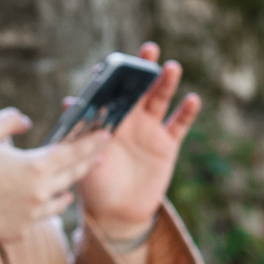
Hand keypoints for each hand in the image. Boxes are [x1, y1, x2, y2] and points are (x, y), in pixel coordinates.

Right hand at [0, 109, 111, 242]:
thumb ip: (8, 121)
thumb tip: (26, 120)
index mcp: (35, 166)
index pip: (73, 153)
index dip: (92, 143)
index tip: (106, 135)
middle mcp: (40, 193)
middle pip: (73, 177)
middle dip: (86, 164)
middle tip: (96, 156)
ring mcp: (33, 215)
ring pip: (61, 201)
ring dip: (66, 189)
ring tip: (69, 183)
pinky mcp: (22, 231)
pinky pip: (40, 217)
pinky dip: (42, 207)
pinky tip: (40, 202)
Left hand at [74, 44, 201, 241]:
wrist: (117, 213)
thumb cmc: (94, 186)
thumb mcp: (83, 163)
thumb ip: (80, 138)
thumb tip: (71, 110)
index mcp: (106, 120)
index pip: (108, 92)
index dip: (109, 77)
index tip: (109, 64)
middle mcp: (129, 119)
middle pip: (137, 88)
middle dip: (142, 67)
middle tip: (148, 49)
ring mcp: (150, 130)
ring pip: (159, 100)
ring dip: (166, 83)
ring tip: (170, 67)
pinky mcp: (167, 145)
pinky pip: (179, 125)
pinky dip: (186, 112)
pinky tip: (192, 100)